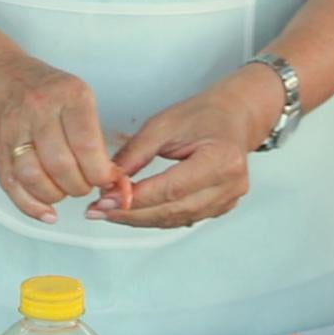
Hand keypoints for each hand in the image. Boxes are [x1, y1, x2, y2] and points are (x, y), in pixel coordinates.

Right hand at [0, 48, 116, 220]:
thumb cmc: (42, 87)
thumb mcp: (75, 96)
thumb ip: (92, 135)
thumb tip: (112, 178)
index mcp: (67, 95)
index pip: (87, 145)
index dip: (101, 172)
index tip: (107, 179)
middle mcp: (38, 110)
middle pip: (61, 165)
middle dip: (80, 186)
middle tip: (85, 184)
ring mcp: (13, 130)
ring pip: (34, 177)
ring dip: (55, 195)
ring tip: (65, 191)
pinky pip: (12, 185)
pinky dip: (31, 206)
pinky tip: (47, 213)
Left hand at [100, 70, 278, 229]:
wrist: (234, 118)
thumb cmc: (204, 115)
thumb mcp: (163, 125)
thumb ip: (135, 154)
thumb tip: (109, 181)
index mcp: (221, 159)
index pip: (172, 188)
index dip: (136, 198)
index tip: (106, 200)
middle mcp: (230, 184)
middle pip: (173, 210)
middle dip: (131, 213)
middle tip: (99, 211)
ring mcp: (228, 199)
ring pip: (176, 219)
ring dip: (140, 219)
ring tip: (110, 212)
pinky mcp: (220, 207)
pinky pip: (183, 219)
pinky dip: (156, 217)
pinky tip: (133, 212)